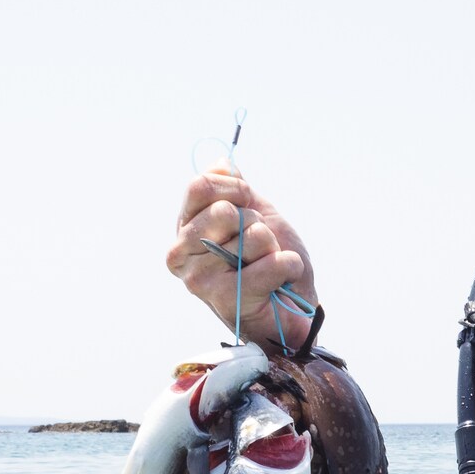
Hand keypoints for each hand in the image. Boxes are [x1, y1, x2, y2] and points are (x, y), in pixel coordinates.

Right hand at [167, 172, 318, 349]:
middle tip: (260, 247)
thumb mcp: (253, 214)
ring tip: (267, 267)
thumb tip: (223, 164)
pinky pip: (270, 265)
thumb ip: (233, 189)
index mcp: (184, 228)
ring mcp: (199, 279)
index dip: (236, 189)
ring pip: (252, 237)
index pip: (200, 187)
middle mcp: (182, 253)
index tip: (250, 204)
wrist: (292, 309)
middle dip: (257, 224)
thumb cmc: (269, 261)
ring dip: (273, 249)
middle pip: (226, 211)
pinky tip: (283, 279)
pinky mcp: (225, 300)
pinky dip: (288, 266)